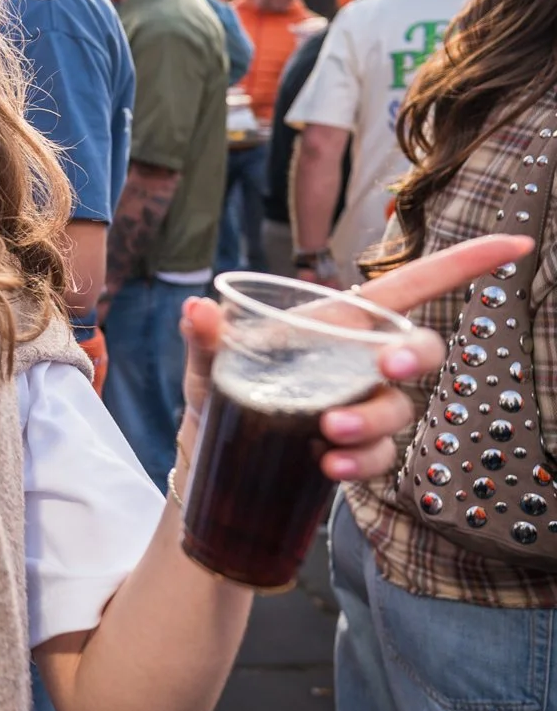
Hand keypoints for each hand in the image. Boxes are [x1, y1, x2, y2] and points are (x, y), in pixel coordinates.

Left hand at [178, 234, 533, 482]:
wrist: (211, 462)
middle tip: (384, 368)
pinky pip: (378, 457)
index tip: (515, 244)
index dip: (462, 264)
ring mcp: (361, 407)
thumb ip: (205, 337)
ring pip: (397, 409)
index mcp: (333, 323)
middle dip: (413, 357)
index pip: (407, 287)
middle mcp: (356, 362)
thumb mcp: (205, 363)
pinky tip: (324, 465)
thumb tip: (196, 309)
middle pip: (418, 351)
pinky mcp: (355, 450)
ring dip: (370, 420)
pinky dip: (358, 461)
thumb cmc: (218, 394)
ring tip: (324, 432)